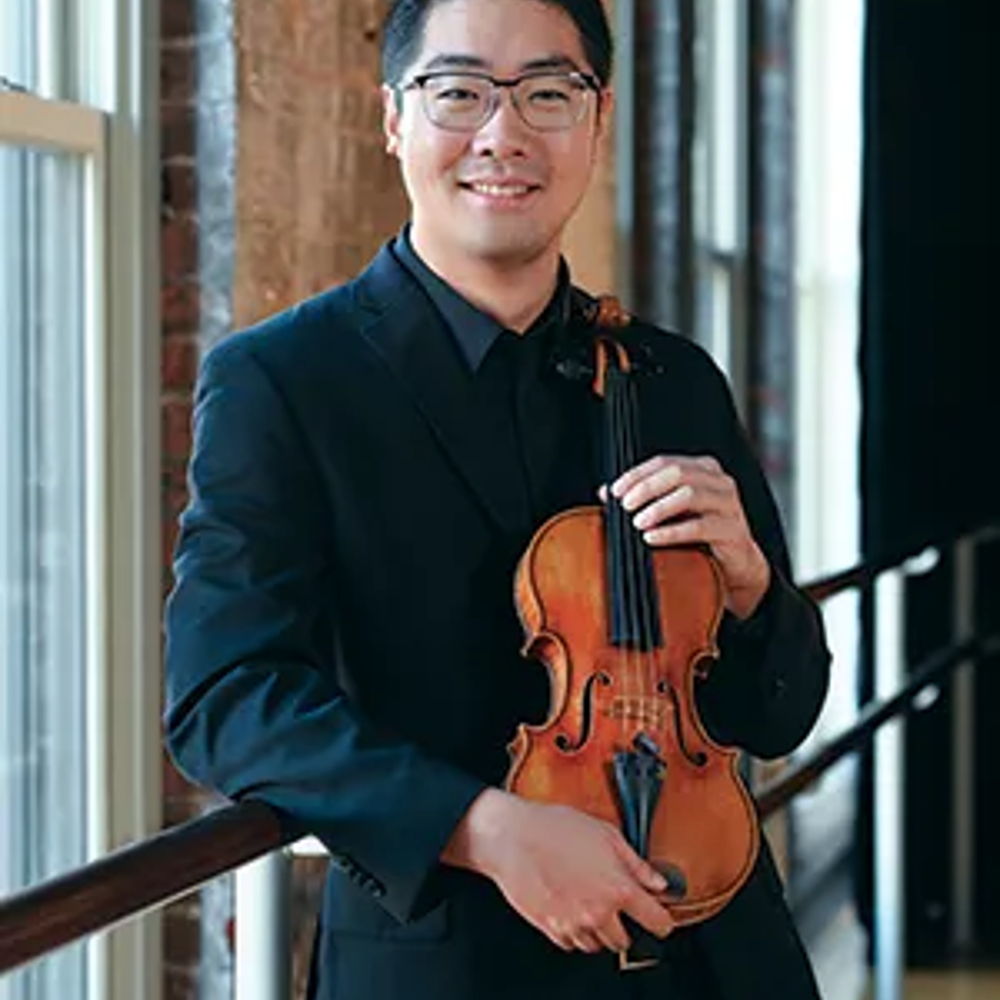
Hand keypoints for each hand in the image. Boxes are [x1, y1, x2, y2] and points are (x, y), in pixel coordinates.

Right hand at [442, 790, 674, 952]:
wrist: (511, 837)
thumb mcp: (606, 834)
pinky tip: (570, 904)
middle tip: (615, 902)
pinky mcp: (551, 929)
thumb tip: (658, 881)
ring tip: (588, 899)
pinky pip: (572, 942)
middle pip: (626, 941)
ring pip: (598, 944)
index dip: (663, 919)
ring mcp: (574, 924)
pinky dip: (575, 930)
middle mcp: (599, 912)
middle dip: (625, 924)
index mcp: (618, 888)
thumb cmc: (555, 828)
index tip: (660, 916)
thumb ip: (637, 863)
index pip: (658, 922)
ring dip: (599, 929)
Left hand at [602, 454, 769, 619]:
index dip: (637, 474)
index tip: (614, 491)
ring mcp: (729, 504)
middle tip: (625, 505)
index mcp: (702, 469)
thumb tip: (605, 492)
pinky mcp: (733, 529)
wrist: (735, 565)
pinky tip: (652, 538)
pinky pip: (699, 526)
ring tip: (637, 522)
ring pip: (689, 495)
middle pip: (677, 473)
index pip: (664, 462)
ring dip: (658, 508)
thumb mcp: (669, 512)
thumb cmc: (699, 534)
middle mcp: (719, 481)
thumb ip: (641, 499)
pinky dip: (672, 532)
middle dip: (646, 488)